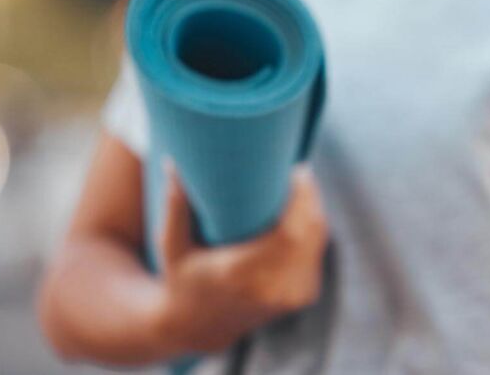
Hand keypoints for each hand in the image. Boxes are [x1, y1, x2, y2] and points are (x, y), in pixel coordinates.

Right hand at [153, 165, 327, 353]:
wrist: (197, 328)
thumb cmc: (181, 278)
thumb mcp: (170, 245)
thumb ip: (175, 204)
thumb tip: (172, 161)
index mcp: (242, 274)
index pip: (290, 233)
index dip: (302, 199)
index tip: (296, 170)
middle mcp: (271, 289)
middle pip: (310, 232)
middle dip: (310, 197)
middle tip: (298, 171)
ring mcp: (290, 297)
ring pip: (318, 241)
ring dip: (314, 210)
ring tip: (300, 185)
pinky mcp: (302, 297)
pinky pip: (317, 254)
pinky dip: (314, 230)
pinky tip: (304, 211)